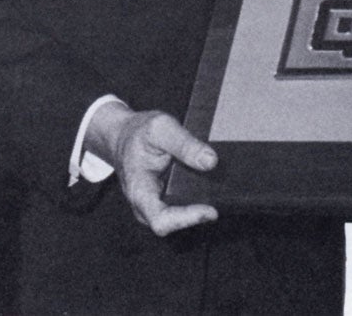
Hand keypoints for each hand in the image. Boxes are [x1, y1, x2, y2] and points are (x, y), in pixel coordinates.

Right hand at [88, 104, 217, 235]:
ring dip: (201, 206)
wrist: (126, 135)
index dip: (187, 219)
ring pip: (181, 217)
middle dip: (199, 214)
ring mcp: (155, 206)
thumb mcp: (161, 128)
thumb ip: (185, 144)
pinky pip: (183, 207)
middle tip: (225, 196)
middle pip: (174, 223)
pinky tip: (213, 186)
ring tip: (222, 190)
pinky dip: (198, 199)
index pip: (161, 220)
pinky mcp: (165, 201)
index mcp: (139, 191)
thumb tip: (210, 161)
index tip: (211, 210)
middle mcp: (145, 206)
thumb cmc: (140, 133)